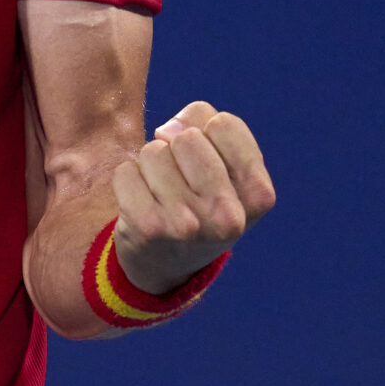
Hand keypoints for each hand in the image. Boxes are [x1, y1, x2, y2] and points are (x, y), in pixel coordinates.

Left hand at [111, 101, 274, 294]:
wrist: (167, 262)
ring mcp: (188, 225)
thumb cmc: (199, 199)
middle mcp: (228, 216)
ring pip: (154, 151)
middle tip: (180, 180)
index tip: (205, 162)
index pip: (223, 123)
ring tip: (162, 194)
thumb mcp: (225, 167)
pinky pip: (125, 171)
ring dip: (151, 165)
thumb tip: (167, 131)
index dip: (206, 132)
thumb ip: (206, 125)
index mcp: (259, 196)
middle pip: (187, 136)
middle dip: (176, 148)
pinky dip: (128, 180)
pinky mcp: (149, 228)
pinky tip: (141, 205)